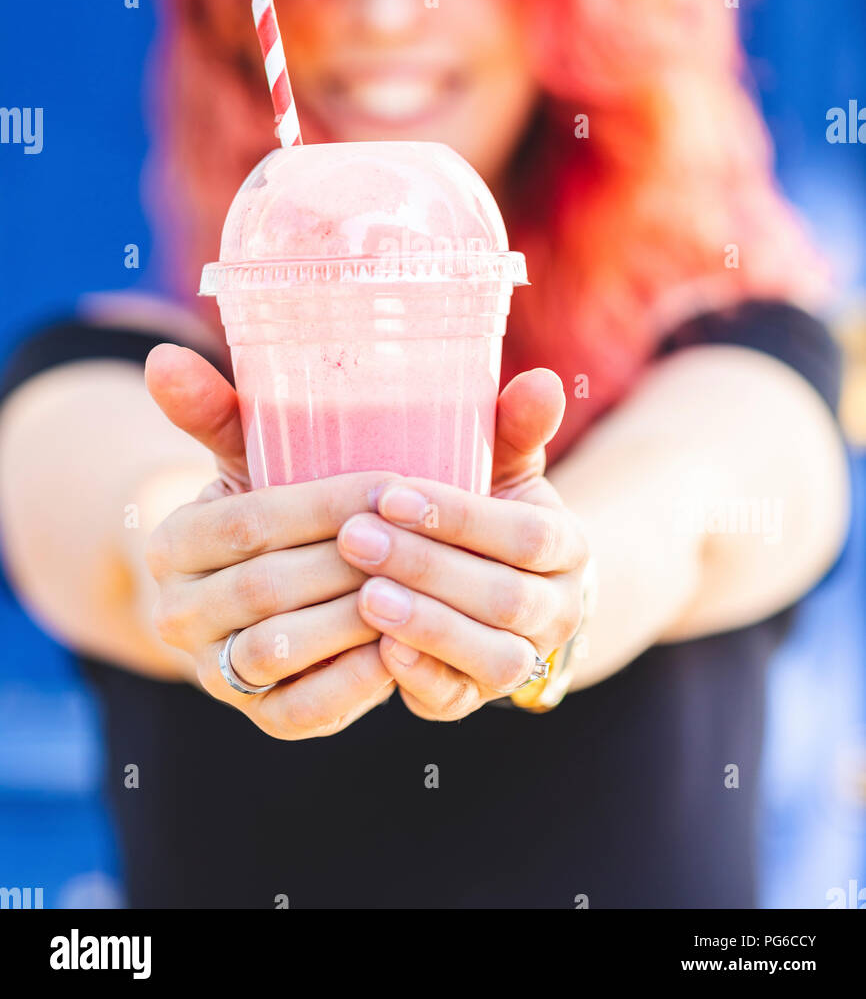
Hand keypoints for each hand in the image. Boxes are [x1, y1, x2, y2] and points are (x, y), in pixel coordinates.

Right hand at [144, 345, 396, 738]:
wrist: (284, 590)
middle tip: (426, 539)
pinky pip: (304, 710)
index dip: (326, 503)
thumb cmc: (285, 506)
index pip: (250, 518)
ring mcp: (215, 672)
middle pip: (267, 585)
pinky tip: (406, 647)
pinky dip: (356, 683)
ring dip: (356, 620)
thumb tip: (161, 354)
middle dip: (352, 560)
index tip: (399, 483)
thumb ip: (219, 407)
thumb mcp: (256, 455)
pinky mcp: (260, 718)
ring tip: (424, 589)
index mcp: (173, 541)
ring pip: (282, 649)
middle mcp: (177, 613)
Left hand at [337, 369, 588, 719]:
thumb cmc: (486, 512)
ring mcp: (522, 660)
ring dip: (426, 625)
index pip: (527, 534)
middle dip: (427, 568)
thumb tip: (541, 380)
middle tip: (355, 539)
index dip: (461, 517)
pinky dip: (422, 677)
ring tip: (365, 595)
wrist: (503, 589)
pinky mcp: (476, 696)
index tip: (392, 492)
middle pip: (504, 596)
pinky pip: (458, 698)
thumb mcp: (503, 467)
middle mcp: (558, 610)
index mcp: (567, 546)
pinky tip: (379, 649)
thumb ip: (515, 427)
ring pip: (491, 655)